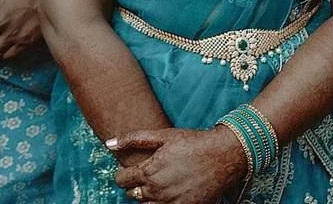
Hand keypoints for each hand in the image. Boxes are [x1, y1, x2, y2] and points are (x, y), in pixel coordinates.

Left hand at [110, 126, 246, 203]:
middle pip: (132, 195)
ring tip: (160, 184)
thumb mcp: (165, 136)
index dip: (123, 174)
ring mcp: (170, 203)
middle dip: (136, 185)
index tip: (131, 170)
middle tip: (148, 175)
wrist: (224, 156)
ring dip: (148, 196)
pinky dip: (162, 203)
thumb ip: (135, 139)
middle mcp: (157, 190)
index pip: (121, 180)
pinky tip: (170, 192)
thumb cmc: (194, 143)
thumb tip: (108, 143)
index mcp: (149, 171)